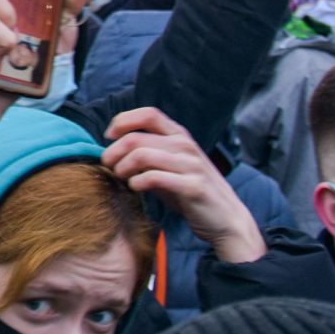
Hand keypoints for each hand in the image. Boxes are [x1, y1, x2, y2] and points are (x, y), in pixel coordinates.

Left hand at [103, 107, 266, 262]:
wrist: (225, 219)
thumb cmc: (189, 192)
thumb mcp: (168, 167)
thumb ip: (147, 155)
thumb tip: (112, 150)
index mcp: (180, 136)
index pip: (148, 114)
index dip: (123, 121)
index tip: (109, 137)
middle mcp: (186, 146)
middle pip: (136, 138)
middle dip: (113, 152)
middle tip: (108, 166)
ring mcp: (191, 165)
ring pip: (141, 155)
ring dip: (122, 168)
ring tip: (121, 178)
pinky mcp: (192, 186)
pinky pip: (154, 178)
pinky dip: (137, 183)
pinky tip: (135, 188)